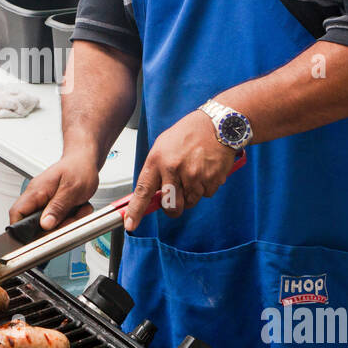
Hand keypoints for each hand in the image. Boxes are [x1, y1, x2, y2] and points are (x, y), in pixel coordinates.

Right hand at [9, 147, 100, 231]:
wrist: (84, 159)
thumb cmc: (78, 168)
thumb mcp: (72, 189)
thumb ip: (57, 208)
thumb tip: (45, 225)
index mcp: (36, 191)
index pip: (17, 213)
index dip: (21, 228)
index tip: (36, 236)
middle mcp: (37, 197)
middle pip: (35, 224)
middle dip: (55, 227)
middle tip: (70, 220)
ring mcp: (44, 201)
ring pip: (49, 224)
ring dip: (66, 222)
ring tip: (78, 210)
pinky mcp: (52, 205)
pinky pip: (58, 219)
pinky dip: (71, 218)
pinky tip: (79, 209)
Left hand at [122, 110, 236, 231]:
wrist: (217, 124)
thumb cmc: (189, 133)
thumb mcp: (163, 146)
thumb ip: (156, 171)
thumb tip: (153, 194)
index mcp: (158, 160)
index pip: (143, 191)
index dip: (136, 210)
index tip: (130, 224)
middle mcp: (174, 169)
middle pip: (171, 206)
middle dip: (173, 208)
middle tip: (176, 198)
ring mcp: (194, 175)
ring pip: (190, 202)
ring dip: (191, 194)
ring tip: (194, 172)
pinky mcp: (212, 179)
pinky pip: (206, 194)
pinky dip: (206, 187)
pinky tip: (205, 170)